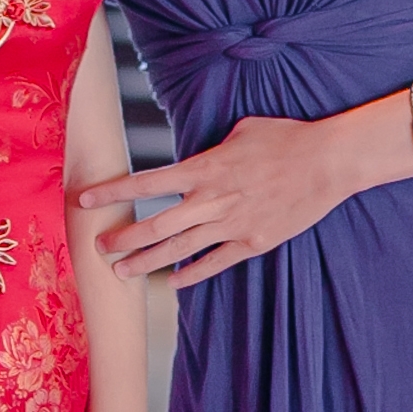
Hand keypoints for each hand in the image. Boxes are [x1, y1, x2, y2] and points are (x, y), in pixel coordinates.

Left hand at [77, 115, 349, 289]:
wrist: (328, 162)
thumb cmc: (286, 138)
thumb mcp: (242, 130)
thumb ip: (212, 147)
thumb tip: (198, 154)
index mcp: (204, 168)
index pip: (146, 181)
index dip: (112, 191)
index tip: (85, 199)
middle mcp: (211, 199)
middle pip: (155, 224)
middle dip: (122, 238)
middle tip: (98, 246)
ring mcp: (232, 224)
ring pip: (178, 249)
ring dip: (146, 262)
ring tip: (121, 272)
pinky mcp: (253, 242)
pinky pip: (215, 263)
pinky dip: (192, 273)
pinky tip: (174, 281)